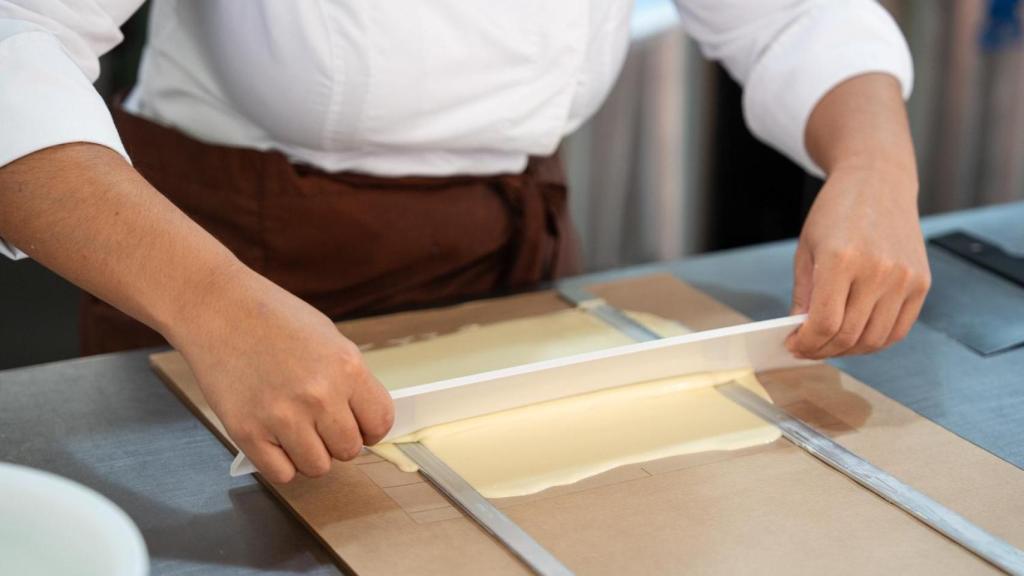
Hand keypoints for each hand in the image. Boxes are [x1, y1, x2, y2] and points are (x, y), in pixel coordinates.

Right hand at [169, 265, 394, 482]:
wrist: (218, 308)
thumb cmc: (272, 318)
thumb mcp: (328, 338)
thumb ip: (348, 380)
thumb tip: (362, 418)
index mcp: (346, 368)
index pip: (380, 423)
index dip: (370, 429)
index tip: (358, 426)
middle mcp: (319, 396)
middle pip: (349, 450)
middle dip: (337, 440)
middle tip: (319, 423)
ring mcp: (282, 417)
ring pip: (317, 467)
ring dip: (309, 454)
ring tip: (294, 428)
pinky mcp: (247, 432)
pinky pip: (282, 474)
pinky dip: (281, 463)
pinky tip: (274, 438)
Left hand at [786, 165, 930, 358]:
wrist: (878, 181)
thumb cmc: (836, 212)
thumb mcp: (807, 250)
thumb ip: (804, 295)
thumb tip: (800, 334)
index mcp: (842, 260)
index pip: (825, 324)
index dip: (806, 343)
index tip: (794, 345)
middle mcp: (878, 270)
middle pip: (849, 336)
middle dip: (822, 350)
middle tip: (808, 349)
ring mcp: (904, 278)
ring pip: (875, 339)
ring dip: (849, 350)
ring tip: (830, 344)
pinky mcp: (922, 282)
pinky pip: (899, 329)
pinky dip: (876, 340)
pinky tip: (857, 335)